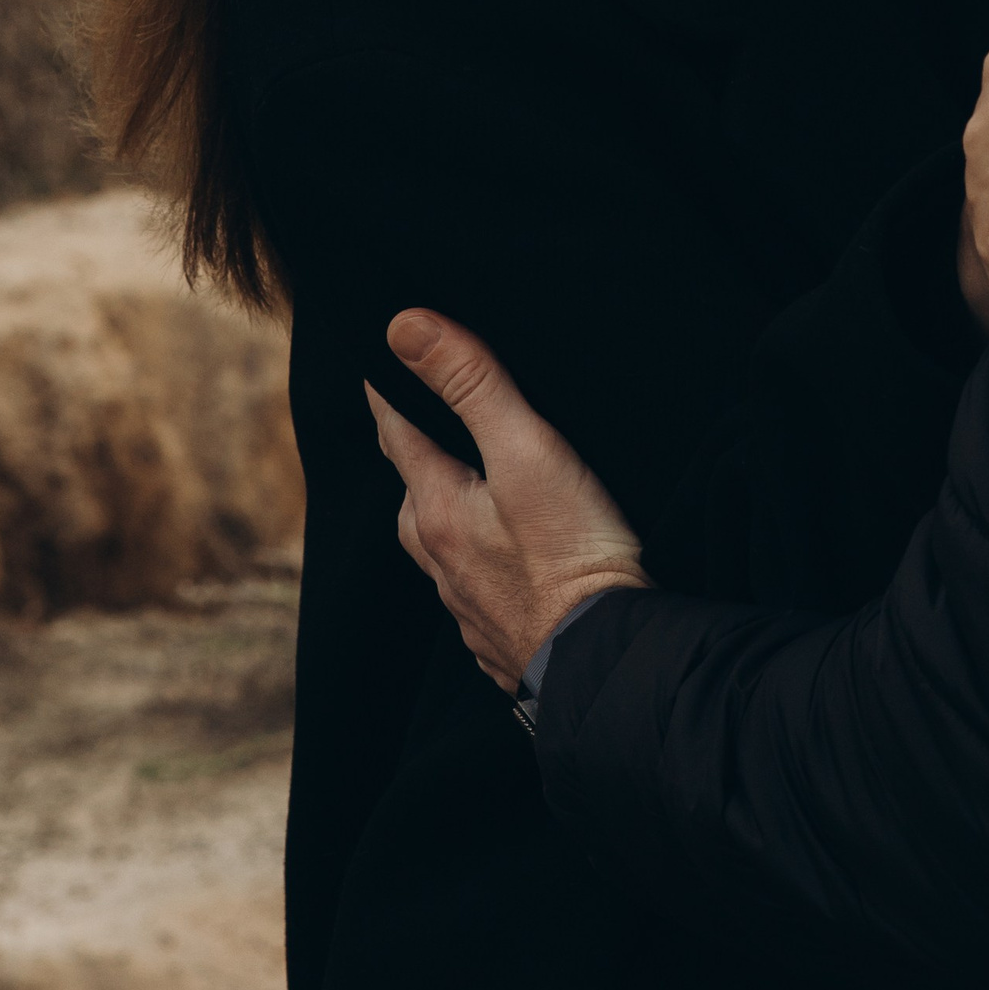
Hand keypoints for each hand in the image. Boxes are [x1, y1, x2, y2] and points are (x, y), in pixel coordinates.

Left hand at [367, 312, 648, 694]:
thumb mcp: (526, 450)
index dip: (391, 395)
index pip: (400, 437)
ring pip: (440, 550)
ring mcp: (470, 608)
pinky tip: (507, 563)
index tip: (380, 364)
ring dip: (443, 514)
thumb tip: (404, 327)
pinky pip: (474, 591)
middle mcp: (442, 564)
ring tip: (463, 492)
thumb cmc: (571, 553)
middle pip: (413, 497)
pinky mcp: (502, 638)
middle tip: (421, 424)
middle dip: (413, 457)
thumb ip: (472, 386)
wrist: (608, 662)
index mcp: (438, 512)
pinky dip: (478, 564)